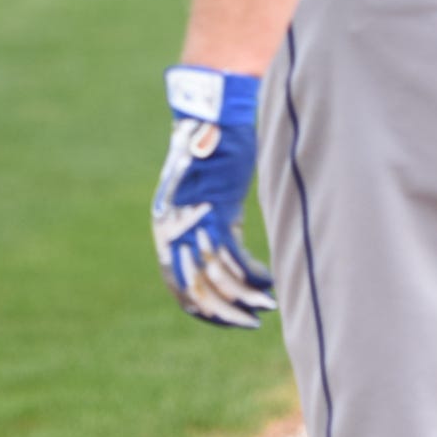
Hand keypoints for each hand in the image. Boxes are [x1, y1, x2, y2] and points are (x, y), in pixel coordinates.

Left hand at [151, 66, 274, 328]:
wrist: (214, 113)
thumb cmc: (216, 154)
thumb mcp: (211, 199)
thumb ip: (211, 227)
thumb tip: (227, 263)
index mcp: (167, 229)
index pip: (178, 284)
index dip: (202, 309)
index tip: (228, 321)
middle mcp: (174, 229)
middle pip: (195, 287)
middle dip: (224, 312)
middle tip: (250, 324)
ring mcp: (194, 220)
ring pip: (216, 276)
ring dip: (243, 298)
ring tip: (267, 307)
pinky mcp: (217, 209)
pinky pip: (233, 255)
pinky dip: (253, 274)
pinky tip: (270, 281)